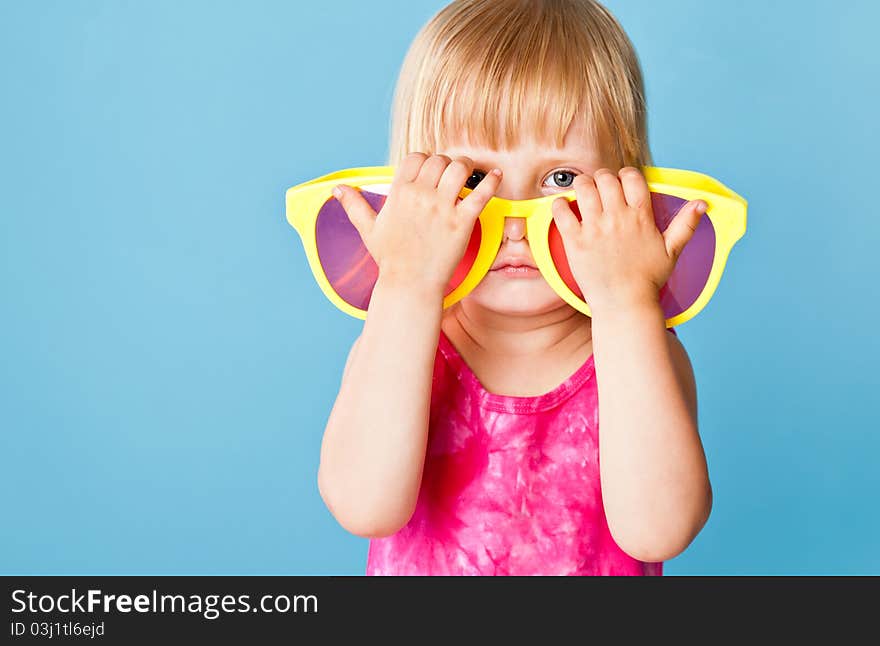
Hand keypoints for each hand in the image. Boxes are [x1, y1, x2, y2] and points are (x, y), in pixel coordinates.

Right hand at [332, 152, 501, 293]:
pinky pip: (481, 193)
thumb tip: (337, 190)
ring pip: (460, 169)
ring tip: (471, 174)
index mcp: (399, 194)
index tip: (431, 171)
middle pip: (439, 160)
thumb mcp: (368, 229)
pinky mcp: (462, 222)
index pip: (415, 158)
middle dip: (447, 163)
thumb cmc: (391, 259)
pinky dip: (492, 181)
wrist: (410, 284)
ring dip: (467, 167)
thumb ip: (354, 206)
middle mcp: (420, 196)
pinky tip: (497, 176)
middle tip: (453, 174)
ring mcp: (442, 208)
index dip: (425, 160)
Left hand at [551, 167, 706, 314]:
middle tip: (599, 188)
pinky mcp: (575, 241)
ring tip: (582, 193)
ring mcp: (594, 229)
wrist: (625, 304)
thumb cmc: (648, 279)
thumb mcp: (672, 251)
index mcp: (640, 217)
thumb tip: (702, 203)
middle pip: (605, 178)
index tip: (621, 182)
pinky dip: (559, 204)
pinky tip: (562, 207)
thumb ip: (686, 224)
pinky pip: (561, 212)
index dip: (625, 174)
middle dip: (602, 178)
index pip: (632, 177)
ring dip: (581, 185)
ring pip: (583, 188)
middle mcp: (617, 218)